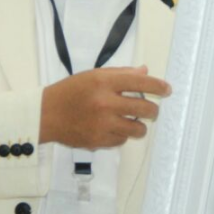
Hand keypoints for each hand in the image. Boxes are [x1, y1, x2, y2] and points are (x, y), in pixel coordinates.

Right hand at [39, 66, 169, 147]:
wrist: (45, 115)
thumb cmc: (70, 92)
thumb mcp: (93, 75)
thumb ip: (121, 74)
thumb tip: (145, 72)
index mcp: (104, 82)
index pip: (141, 82)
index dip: (158, 86)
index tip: (167, 90)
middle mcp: (105, 103)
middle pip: (145, 109)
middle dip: (154, 111)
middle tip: (152, 111)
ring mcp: (102, 124)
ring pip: (138, 129)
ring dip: (139, 126)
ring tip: (133, 121)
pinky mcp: (98, 141)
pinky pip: (122, 140)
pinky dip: (122, 135)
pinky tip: (114, 128)